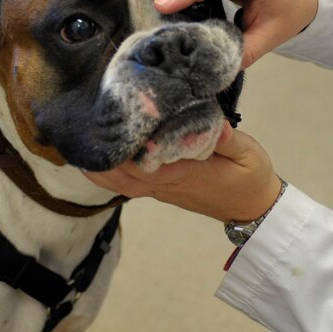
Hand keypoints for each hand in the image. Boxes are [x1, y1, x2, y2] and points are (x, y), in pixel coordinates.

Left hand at [83, 123, 284, 222]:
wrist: (253, 208)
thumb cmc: (251, 178)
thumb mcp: (249, 155)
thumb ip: (230, 140)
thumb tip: (214, 125)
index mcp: (187, 172)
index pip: (147, 163)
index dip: (126, 147)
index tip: (110, 123)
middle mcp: (168, 183)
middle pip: (125, 175)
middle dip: (102, 155)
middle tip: (83, 127)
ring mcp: (162, 190)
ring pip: (122, 183)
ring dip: (100, 166)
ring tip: (80, 141)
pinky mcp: (161, 190)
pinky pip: (128, 185)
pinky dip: (108, 175)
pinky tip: (96, 158)